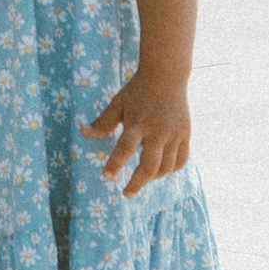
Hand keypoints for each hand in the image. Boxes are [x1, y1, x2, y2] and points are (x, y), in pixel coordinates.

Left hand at [83, 71, 191, 195]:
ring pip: (166, 167)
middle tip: (126, 193)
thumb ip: (103, 122)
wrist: (166, 76)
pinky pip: (181, 160)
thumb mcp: (118, 103)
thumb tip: (83, 132)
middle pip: (149, 165)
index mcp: (138, 123)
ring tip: (142, 180)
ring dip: (153, 177)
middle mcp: (157, 132)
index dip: (115, 164)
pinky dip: (171, 169)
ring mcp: (174, 134)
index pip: (125, 149)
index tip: (106, 175)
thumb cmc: (138, 90)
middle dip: (137, 183)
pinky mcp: (185, 135)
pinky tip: (161, 170)